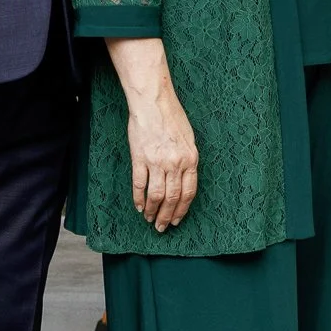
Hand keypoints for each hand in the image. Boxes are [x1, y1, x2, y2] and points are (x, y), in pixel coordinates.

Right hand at [107, 36, 199, 229]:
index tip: (177, 220)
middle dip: (167, 216)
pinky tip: (139, 207)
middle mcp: (176, 163)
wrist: (153, 102)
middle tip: (162, 227)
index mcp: (190, 158)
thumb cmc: (172, 116)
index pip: (189, 192)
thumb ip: (187, 159)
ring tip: (150, 220)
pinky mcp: (140, 159)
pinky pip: (139, 185)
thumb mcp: (188, 138)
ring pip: (156, 196)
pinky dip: (139, 199)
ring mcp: (157, 162)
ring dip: (153, 211)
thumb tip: (184, 180)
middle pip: (173, 198)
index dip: (183, 209)